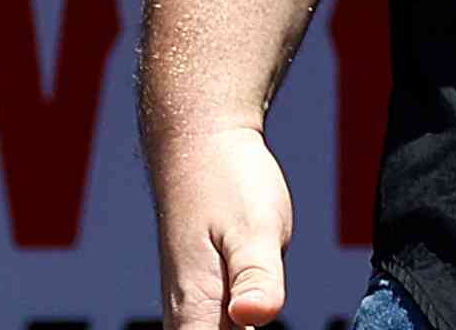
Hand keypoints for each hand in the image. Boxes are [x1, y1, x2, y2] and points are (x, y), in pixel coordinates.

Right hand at [150, 125, 294, 327]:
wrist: (201, 144)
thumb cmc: (227, 181)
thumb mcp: (255, 224)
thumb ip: (257, 274)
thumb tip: (256, 318)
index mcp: (196, 314)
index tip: (259, 329)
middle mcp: (190, 320)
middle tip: (265, 318)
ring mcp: (198, 308)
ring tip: (262, 316)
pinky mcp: (212, 293)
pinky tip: (257, 320)